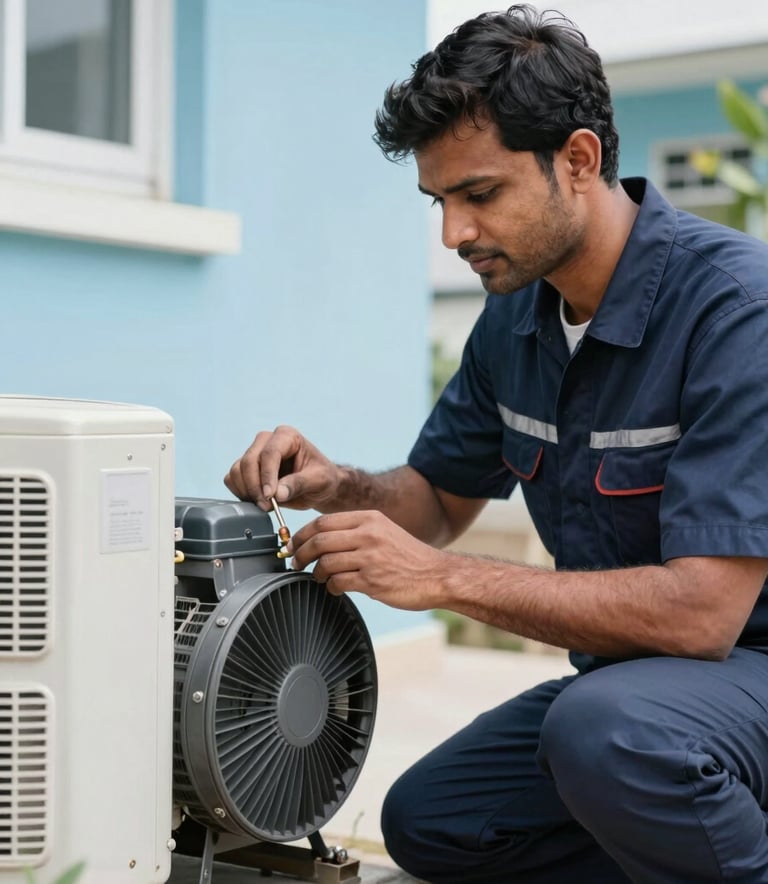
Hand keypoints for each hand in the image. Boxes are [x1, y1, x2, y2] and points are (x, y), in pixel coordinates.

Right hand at [223, 425, 340, 510]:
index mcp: (287, 436)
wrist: (318, 487)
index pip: (269, 453)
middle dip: (255, 486)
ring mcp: (254, 453)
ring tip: (266, 505)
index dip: (267, 476)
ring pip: (237, 470)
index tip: (269, 496)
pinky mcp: (245, 468)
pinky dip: (240, 492)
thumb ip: (298, 484)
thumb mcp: (319, 481)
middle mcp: (267, 440)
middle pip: (249, 461)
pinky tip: (257, 501)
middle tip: (267, 506)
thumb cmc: (322, 479)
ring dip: (247, 491)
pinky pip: (232, 479)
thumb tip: (277, 494)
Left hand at [289, 509, 447, 609]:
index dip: (301, 534)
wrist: (437, 575)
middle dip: (300, 553)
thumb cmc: (409, 556)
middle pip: (320, 540)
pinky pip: (338, 582)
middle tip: (295, 562)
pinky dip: (331, 587)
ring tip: (318, 577)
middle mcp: (369, 534)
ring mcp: (370, 557)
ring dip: (316, 572)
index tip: (292, 544)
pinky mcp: (372, 581)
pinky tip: (335, 588)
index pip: (323, 521)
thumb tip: (322, 538)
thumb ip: (357, 531)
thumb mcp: (384, 531)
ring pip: (326, 562)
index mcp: (369, 518)